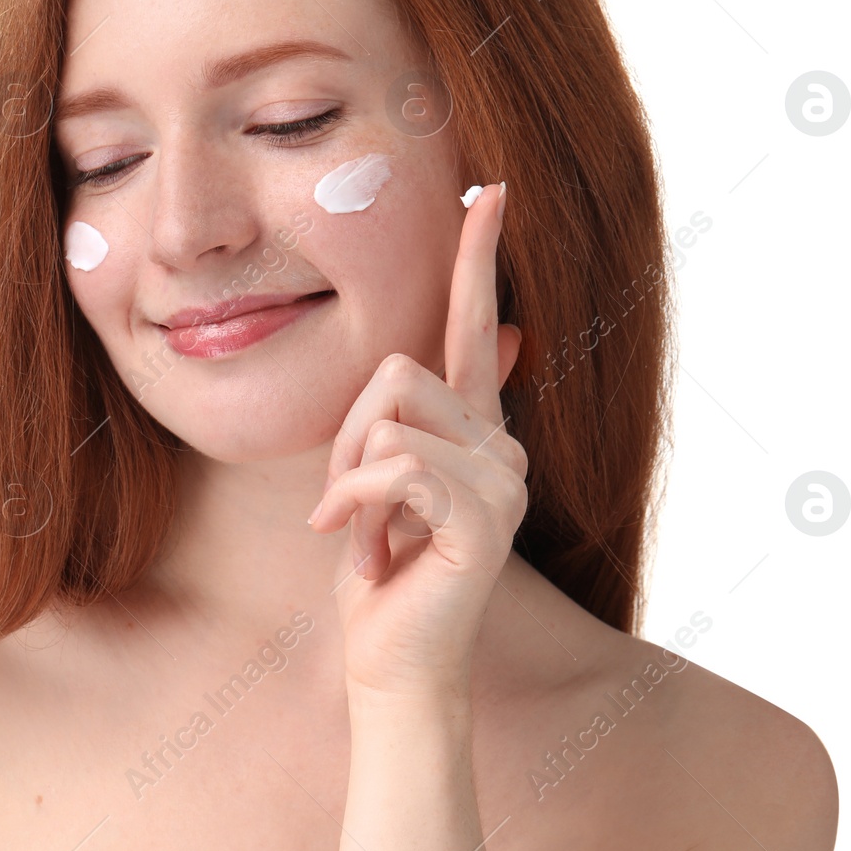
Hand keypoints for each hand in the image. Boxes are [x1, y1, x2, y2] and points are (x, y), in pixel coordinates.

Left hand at [308, 181, 527, 698]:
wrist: (393, 663)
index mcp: (475, 427)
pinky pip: (392, 468)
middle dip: (347, 437)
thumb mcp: (378, 479)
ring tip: (366, 534)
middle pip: (395, 370)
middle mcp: (503, 445)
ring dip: (348, 481)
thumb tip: (456, 351)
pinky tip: (366, 551)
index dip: (477, 255)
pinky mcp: (483, 519)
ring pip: (388, 418)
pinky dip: (354, 507)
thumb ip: (400, 418)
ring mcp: (502, 482)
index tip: (487, 187)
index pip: (474, 322)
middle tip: (351, 504)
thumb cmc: (380, 568)